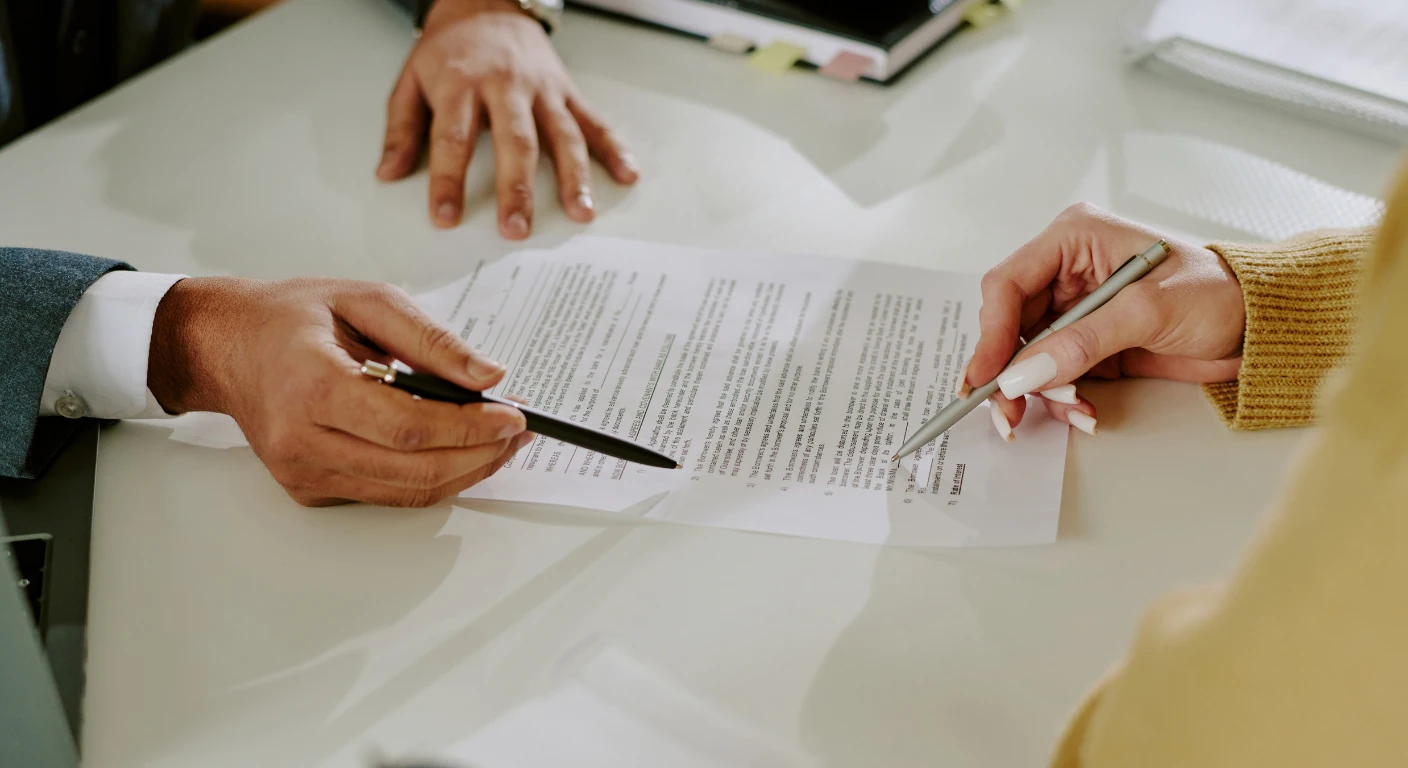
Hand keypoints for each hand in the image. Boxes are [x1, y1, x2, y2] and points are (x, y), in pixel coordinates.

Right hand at [147, 277, 532, 506]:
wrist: (227, 346)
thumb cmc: (291, 318)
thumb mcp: (366, 301)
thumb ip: (431, 340)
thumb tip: (488, 376)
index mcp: (313, 385)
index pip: (409, 426)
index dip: (469, 428)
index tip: (513, 416)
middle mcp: (302, 439)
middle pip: (413, 469)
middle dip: (479, 455)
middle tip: (517, 431)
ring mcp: (302, 472)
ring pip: (406, 492)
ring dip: (464, 472)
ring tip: (499, 442)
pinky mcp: (308, 488)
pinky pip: (386, 494)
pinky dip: (431, 476)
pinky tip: (457, 451)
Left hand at [376, 0, 638, 237]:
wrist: (486, 2)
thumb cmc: (450, 49)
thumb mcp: (411, 80)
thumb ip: (403, 129)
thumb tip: (389, 173)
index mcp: (462, 84)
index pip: (454, 139)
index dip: (449, 181)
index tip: (446, 218)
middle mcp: (506, 86)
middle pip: (514, 142)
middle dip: (516, 188)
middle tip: (515, 229)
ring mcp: (542, 89)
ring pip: (561, 135)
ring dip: (574, 177)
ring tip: (580, 213)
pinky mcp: (566, 91)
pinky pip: (594, 121)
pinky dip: (614, 149)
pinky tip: (627, 175)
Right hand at [964, 204, 1245, 436]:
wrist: (1258, 326)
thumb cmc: (1217, 294)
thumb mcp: (1149, 311)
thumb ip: (1083, 341)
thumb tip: (1025, 373)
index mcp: (1074, 239)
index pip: (1008, 283)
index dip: (991, 332)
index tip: (988, 375)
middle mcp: (1065, 270)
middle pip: (1008, 325)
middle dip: (1010, 371)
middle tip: (1008, 412)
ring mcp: (1074, 309)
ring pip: (1026, 355)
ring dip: (1039, 390)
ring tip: (1073, 409)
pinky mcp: (1086, 341)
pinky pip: (1051, 373)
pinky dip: (1060, 396)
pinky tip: (1084, 410)